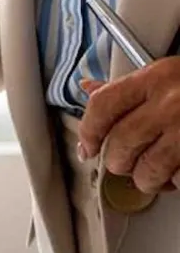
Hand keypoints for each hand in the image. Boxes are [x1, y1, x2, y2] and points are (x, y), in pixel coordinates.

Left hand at [79, 57, 179, 192]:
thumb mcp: (165, 73)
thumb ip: (126, 85)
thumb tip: (90, 89)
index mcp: (156, 78)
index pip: (104, 106)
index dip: (88, 130)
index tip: (86, 145)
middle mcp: (171, 103)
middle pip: (121, 143)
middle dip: (116, 160)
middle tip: (120, 162)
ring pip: (147, 169)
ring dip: (143, 178)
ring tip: (149, 173)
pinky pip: (178, 179)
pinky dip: (172, 183)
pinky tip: (175, 175)